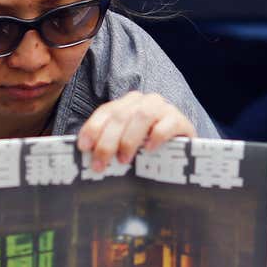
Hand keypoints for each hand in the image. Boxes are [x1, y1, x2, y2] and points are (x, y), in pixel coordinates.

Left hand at [76, 91, 196, 172]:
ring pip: (142, 115)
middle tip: (100, 165)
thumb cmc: (148, 149)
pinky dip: (155, 137)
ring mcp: (163, 108)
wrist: (183, 150)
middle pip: (120, 116)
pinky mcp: (180, 120)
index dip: (92, 128)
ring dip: (129, 139)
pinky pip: (166, 124)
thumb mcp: (126, 144)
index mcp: (126, 104)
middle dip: (107, 142)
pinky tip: (149, 151)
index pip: (106, 111)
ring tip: (124, 160)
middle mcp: (143, 101)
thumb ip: (110, 144)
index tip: (83, 147)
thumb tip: (86, 156)